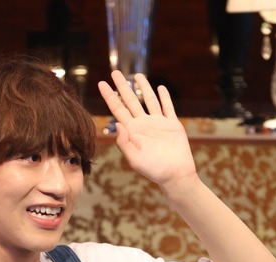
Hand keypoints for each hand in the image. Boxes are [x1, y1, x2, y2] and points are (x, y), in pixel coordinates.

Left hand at [98, 71, 197, 195]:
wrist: (174, 175)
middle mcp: (143, 124)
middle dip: (122, 86)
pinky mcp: (172, 125)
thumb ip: (124, 142)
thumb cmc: (153, 170)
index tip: (101, 83)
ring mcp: (158, 123)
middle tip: (115, 71)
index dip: (109, 96)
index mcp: (132, 131)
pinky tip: (160, 88)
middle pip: (131, 100)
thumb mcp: (134, 159)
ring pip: (149, 100)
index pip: (117, 109)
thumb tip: (117, 123)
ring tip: (137, 75)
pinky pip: (167, 107)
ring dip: (143, 87)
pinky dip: (164, 97)